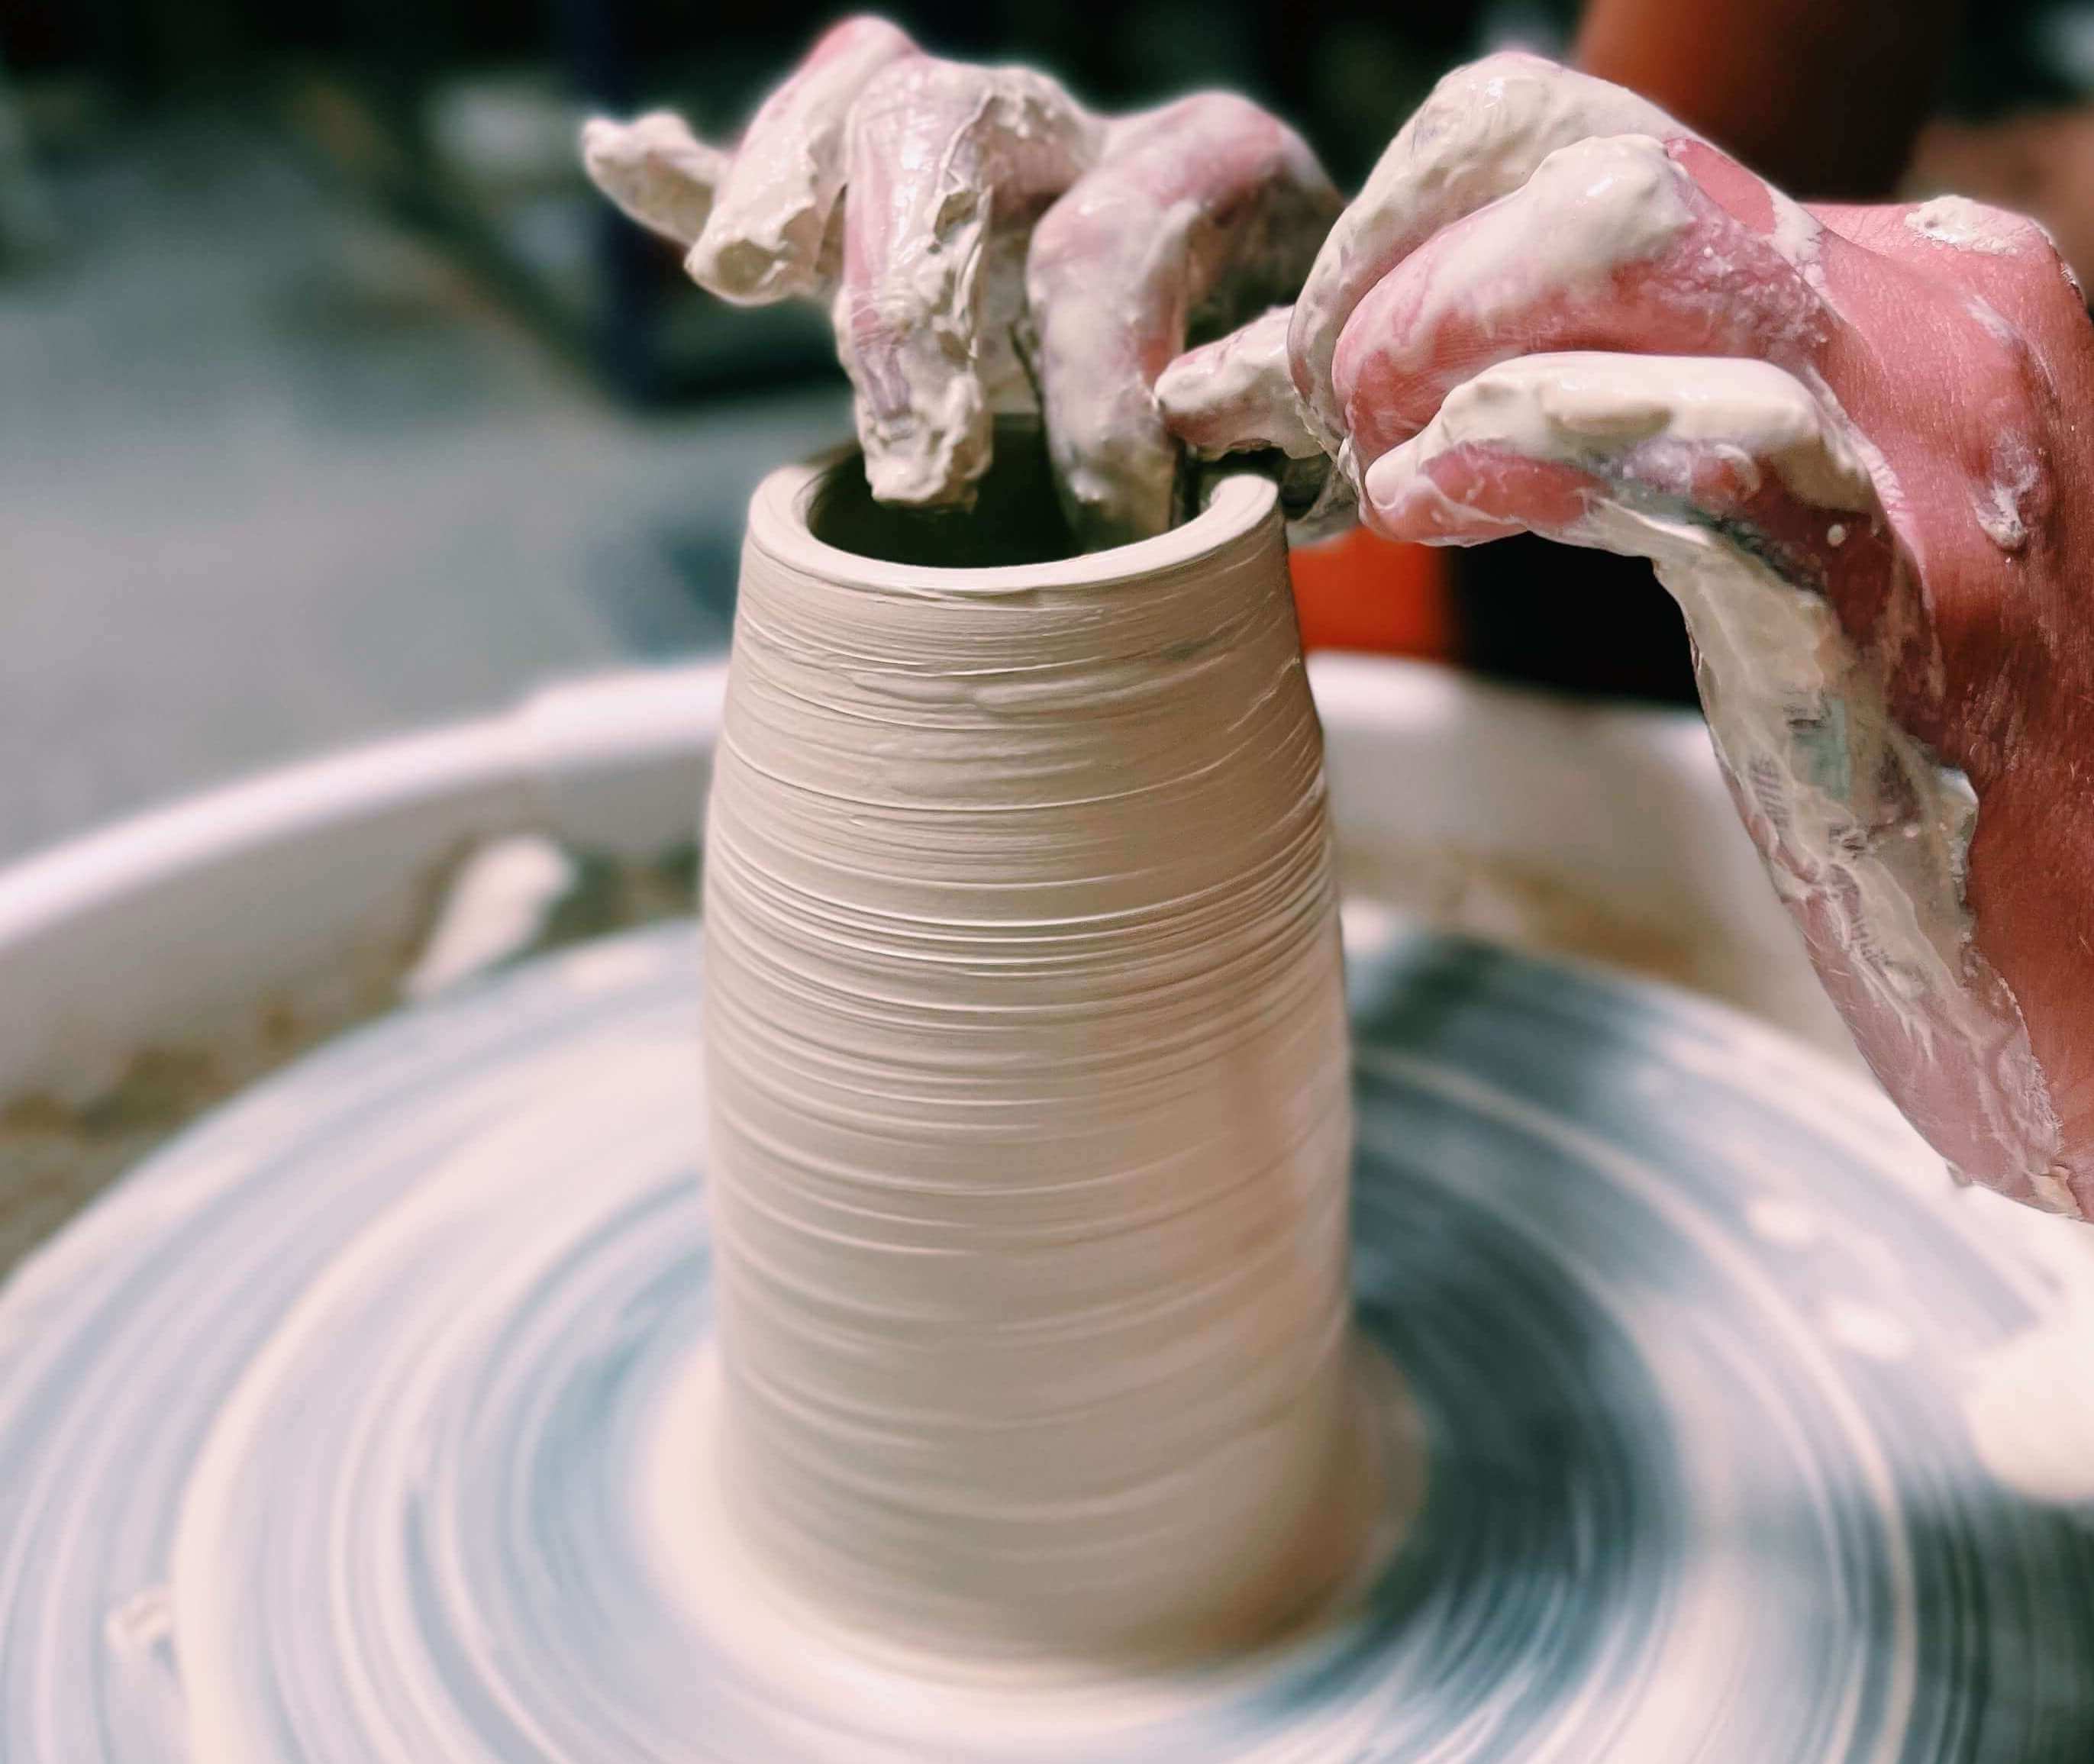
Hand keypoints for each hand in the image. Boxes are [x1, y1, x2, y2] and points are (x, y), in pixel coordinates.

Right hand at [581, 17, 1337, 546]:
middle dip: (911, 295)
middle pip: (955, 127)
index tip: (1118, 526)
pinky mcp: (901, 220)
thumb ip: (1287, 415)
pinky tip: (624, 159)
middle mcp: (1085, 137)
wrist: (1277, 359)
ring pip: (865, 106)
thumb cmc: (1297, 414)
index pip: (1116, 238)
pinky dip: (708, 176)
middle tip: (918, 463)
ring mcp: (983, 165)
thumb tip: (1213, 424)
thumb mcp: (1328, 417)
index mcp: (1212, 166)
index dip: (1104, 393)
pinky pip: (793, 167)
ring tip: (745, 281)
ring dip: (794, 193)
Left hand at [1164, 53, 2093, 1216]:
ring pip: (1629, 239)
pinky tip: (1425, 508)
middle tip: (1327, 416)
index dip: (1409, 236)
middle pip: (1585, 158)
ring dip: (1427, 347)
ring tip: (1373, 475)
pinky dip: (1515, 457)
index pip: (1585, 150)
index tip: (1327, 367)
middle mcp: (1925, 324)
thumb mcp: (1770, 533)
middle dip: (1396, 272)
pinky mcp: (1897, 609)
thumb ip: (1603, 430)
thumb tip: (1357, 392)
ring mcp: (1922, 451)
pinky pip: (1686, 452)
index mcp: (1896, 293)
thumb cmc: (1910, 749)